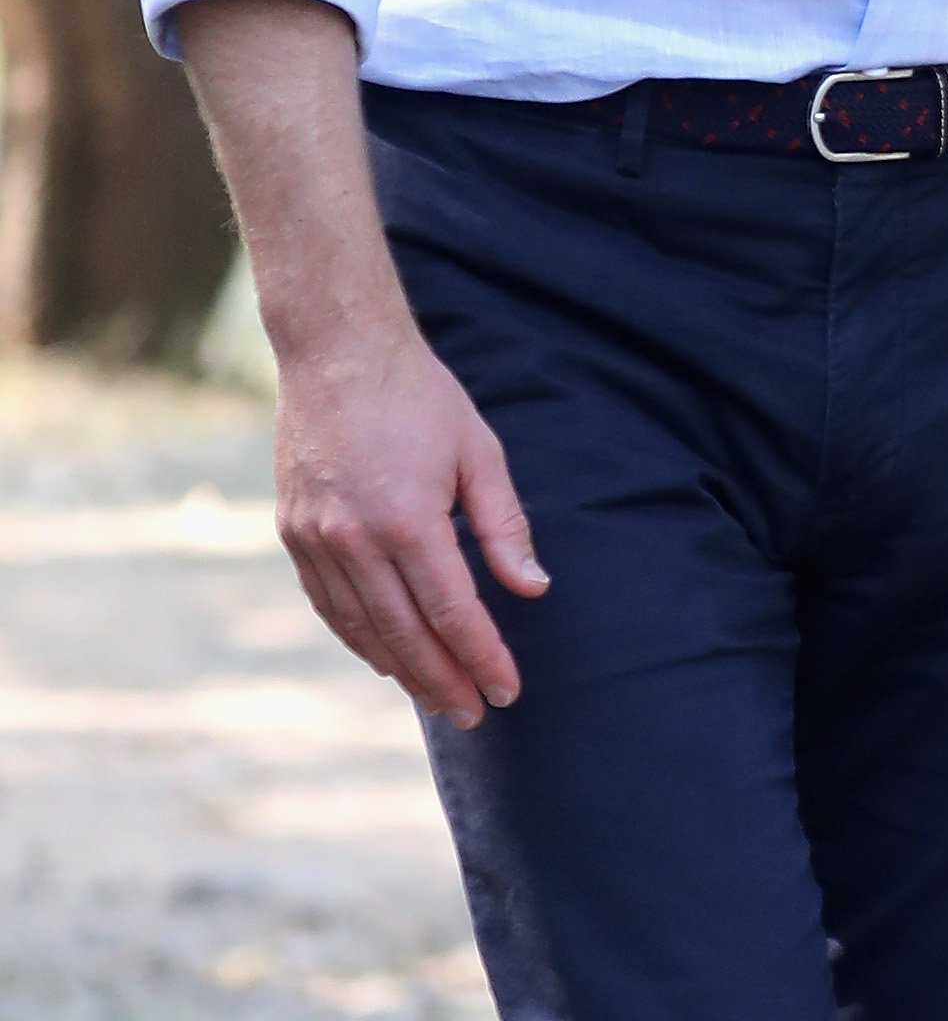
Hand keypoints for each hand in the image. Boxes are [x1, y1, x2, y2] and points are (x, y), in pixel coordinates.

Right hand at [275, 327, 547, 728]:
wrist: (337, 354)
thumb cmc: (421, 397)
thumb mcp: (480, 451)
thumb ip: (504, 525)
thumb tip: (533, 588)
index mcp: (407, 519)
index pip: (451, 612)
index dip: (482, 656)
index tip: (507, 689)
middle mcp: (354, 539)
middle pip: (404, 634)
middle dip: (444, 680)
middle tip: (475, 714)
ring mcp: (316, 540)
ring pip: (362, 628)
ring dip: (401, 670)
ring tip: (438, 697)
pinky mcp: (294, 534)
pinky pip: (329, 605)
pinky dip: (359, 638)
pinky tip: (386, 656)